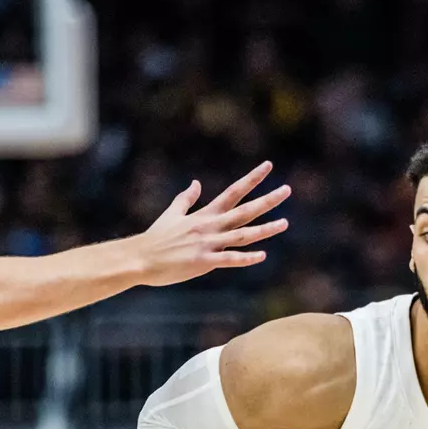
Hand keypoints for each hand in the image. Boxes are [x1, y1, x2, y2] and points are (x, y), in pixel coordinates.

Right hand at [131, 162, 290, 286]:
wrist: (140, 258)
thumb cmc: (156, 238)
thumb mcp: (172, 214)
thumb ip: (186, 199)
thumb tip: (195, 182)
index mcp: (205, 214)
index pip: (234, 192)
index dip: (252, 179)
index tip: (268, 166)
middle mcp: (210, 226)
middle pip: (245, 211)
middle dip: (267, 200)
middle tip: (287, 190)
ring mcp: (208, 243)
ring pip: (243, 235)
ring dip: (265, 229)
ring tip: (285, 223)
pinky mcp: (203, 262)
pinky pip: (229, 259)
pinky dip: (246, 258)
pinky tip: (262, 255)